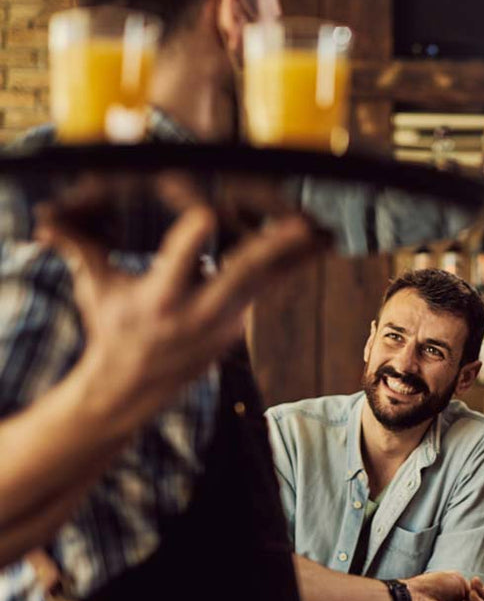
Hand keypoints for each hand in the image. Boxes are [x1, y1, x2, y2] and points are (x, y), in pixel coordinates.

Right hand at [35, 175, 324, 439]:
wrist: (131, 389)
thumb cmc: (111, 329)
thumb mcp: (95, 289)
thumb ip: (80, 248)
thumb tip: (44, 218)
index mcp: (159, 301)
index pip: (177, 264)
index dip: (191, 239)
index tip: (205, 212)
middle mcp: (198, 313)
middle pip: (240, 276)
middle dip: (271, 252)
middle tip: (300, 228)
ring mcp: (225, 321)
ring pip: (264, 282)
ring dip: (295, 255)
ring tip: (323, 230)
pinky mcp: (238, 323)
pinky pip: (268, 288)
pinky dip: (290, 265)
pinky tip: (316, 244)